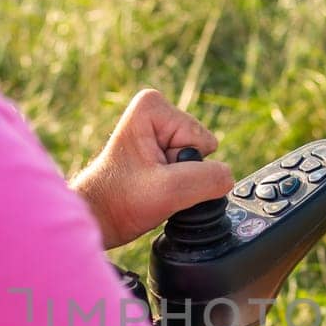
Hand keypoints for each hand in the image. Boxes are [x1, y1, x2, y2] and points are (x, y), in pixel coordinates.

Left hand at [71, 89, 234, 248]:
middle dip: (181, 175)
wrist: (97, 218)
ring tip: (149, 187)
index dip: (183, 166)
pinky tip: (151, 189)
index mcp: (153, 106)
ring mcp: (157, 133)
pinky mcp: (158, 151)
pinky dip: (174, 186)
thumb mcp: (169, 191)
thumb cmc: (119, 201)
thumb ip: (208, 179)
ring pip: (196, 164)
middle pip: (200, 150)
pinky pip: (187, 171)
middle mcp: (155, 113)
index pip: (202, 141)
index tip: (152, 175)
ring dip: (177, 183)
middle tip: (151, 184)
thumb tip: (228, 177)